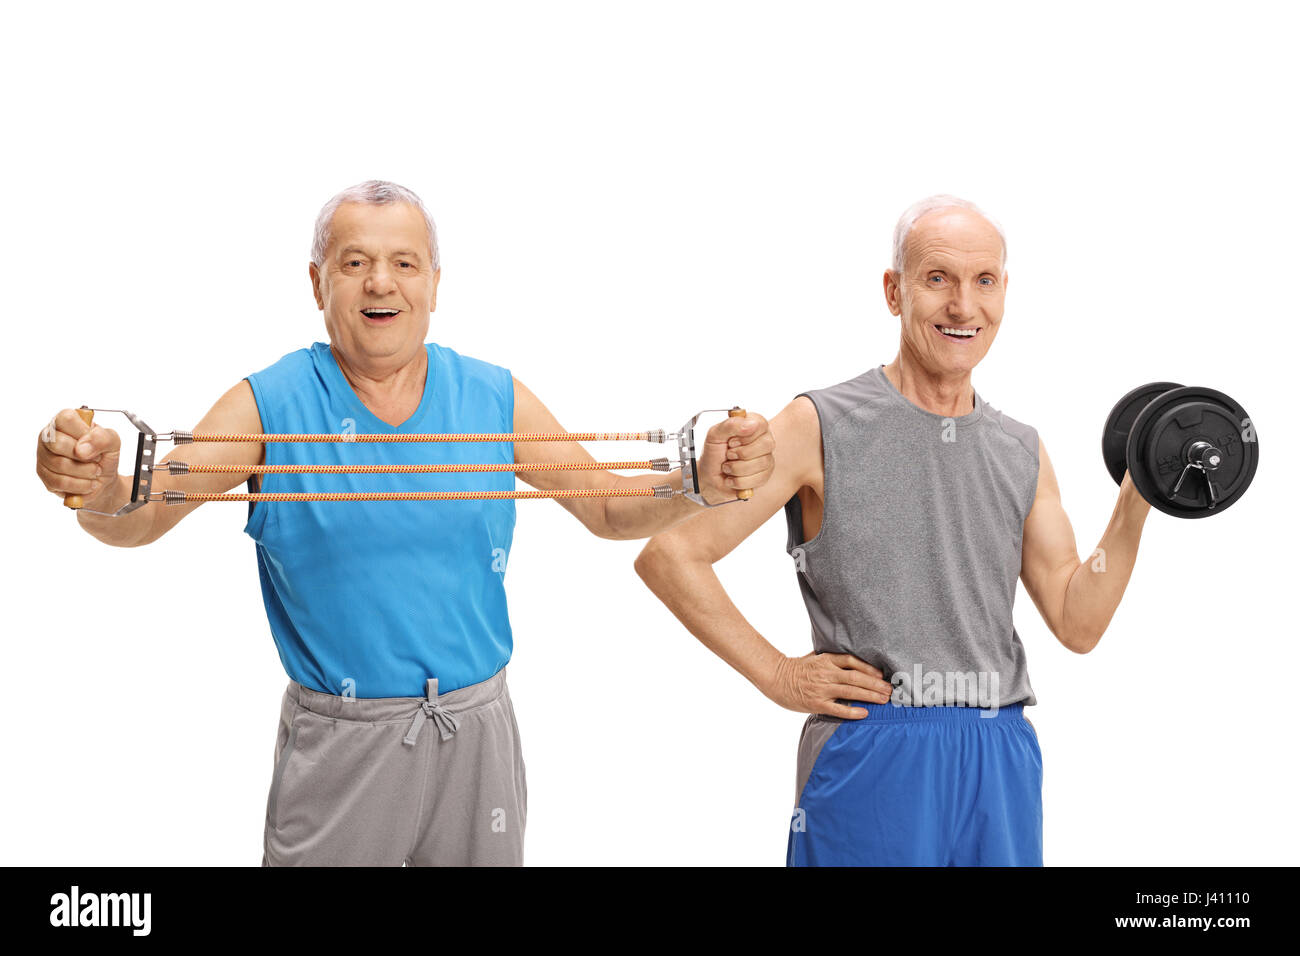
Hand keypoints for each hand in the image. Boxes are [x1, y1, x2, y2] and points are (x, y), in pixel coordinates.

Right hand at [36, 408, 121, 508]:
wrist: (104, 480)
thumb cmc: (104, 455)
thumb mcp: (113, 442)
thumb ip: (102, 438)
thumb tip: (81, 448)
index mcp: (64, 421)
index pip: (65, 418)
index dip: (83, 433)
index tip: (94, 443)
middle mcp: (49, 436)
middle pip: (57, 443)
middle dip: (84, 456)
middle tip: (97, 460)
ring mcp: (43, 455)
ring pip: (59, 464)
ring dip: (85, 472)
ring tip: (94, 471)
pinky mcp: (43, 475)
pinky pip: (59, 482)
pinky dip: (80, 485)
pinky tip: (88, 483)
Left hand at [695, 411, 774, 504]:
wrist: (709, 477)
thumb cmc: (714, 453)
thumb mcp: (715, 434)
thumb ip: (731, 425)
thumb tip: (752, 424)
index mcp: (753, 425)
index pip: (761, 425)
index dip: (744, 436)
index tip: (730, 442)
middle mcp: (764, 440)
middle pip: (766, 444)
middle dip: (741, 453)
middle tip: (728, 455)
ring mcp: (767, 458)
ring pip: (761, 463)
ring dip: (736, 468)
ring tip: (727, 467)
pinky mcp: (765, 476)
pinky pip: (757, 479)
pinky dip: (738, 481)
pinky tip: (732, 478)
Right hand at [763, 652, 893, 718]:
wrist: (776, 679)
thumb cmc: (796, 668)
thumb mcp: (814, 657)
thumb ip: (831, 659)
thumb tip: (851, 661)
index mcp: (826, 660)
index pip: (852, 662)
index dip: (868, 668)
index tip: (881, 675)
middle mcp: (826, 673)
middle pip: (856, 678)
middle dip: (875, 684)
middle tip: (890, 690)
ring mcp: (822, 689)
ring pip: (851, 692)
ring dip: (870, 695)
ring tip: (884, 700)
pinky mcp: (817, 703)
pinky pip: (838, 708)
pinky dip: (852, 711)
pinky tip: (865, 713)